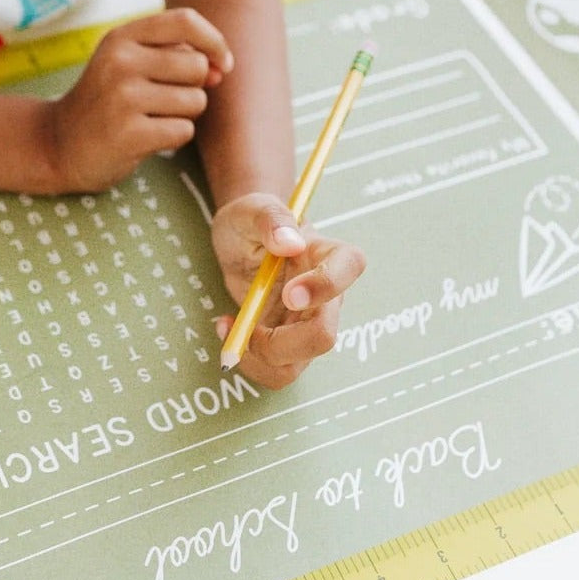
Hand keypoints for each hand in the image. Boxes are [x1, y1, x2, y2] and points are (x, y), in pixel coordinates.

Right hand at [44, 8, 232, 191]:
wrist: (59, 144)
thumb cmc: (107, 102)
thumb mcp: (130, 64)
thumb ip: (177, 57)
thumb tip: (221, 69)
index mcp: (122, 38)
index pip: (186, 20)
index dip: (215, 42)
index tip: (222, 64)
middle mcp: (121, 61)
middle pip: (197, 65)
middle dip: (193, 88)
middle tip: (163, 101)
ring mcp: (123, 97)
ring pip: (195, 101)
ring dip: (184, 115)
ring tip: (151, 119)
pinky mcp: (129, 134)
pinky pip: (184, 131)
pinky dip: (174, 139)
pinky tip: (147, 139)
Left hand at [212, 193, 366, 389]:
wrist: (241, 239)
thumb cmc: (251, 221)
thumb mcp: (251, 209)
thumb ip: (271, 218)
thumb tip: (289, 243)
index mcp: (326, 254)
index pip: (348, 268)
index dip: (324, 287)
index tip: (288, 293)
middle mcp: (326, 295)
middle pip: (324, 334)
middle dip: (279, 342)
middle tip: (245, 322)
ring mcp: (308, 323)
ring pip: (298, 364)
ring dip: (258, 357)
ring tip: (230, 327)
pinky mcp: (288, 342)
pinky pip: (277, 370)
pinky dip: (248, 361)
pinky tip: (230, 330)